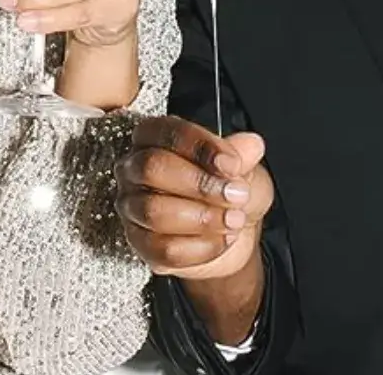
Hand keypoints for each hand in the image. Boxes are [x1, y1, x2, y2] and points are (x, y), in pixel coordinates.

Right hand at [115, 116, 273, 280]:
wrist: (230, 232)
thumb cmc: (228, 191)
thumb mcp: (244, 168)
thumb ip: (243, 156)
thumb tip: (251, 145)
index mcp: (154, 136)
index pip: (167, 132)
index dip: (200, 147)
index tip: (232, 165)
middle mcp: (135, 168)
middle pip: (151, 168)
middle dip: (199, 184)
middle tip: (236, 195)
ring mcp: (132, 206)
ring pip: (154, 212)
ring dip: (203, 219)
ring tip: (234, 220)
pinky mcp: (140, 244)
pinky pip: (164, 249)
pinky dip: (202, 247)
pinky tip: (222, 239)